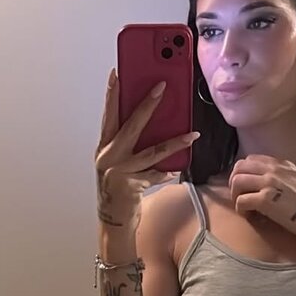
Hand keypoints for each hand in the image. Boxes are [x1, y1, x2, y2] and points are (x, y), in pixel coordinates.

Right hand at [95, 69, 199, 226]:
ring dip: (174, 142)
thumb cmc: (117, 189)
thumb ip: (126, 144)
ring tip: (191, 135)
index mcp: (104, 147)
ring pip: (151, 152)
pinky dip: (166, 173)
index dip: (111, 94)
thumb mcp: (116, 163)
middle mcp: (109, 157)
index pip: (108, 115)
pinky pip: (155, 175)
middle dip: (148, 104)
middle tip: (162, 86)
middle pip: (131, 125)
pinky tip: (175, 171)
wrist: (113, 222)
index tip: (117, 74)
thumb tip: (150, 123)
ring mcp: (119, 172)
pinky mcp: (131, 187)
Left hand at [229, 155, 295, 240]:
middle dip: (234, 182)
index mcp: (281, 164)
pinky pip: (241, 201)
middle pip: (239, 167)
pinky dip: (240, 210)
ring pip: (237, 181)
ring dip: (235, 195)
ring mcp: (269, 183)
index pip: (250, 159)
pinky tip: (248, 215)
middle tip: (239, 196)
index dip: (242, 172)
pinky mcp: (265, 200)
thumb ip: (282, 176)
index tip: (245, 186)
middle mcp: (274, 170)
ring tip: (243, 206)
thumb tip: (265, 181)